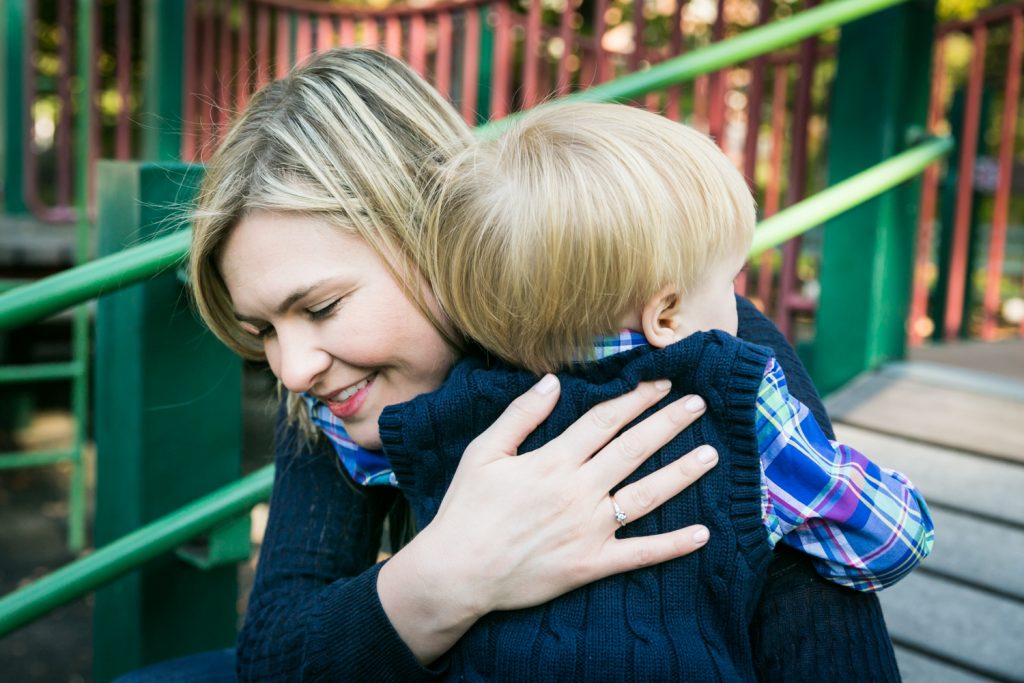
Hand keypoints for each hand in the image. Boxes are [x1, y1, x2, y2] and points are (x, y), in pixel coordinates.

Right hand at [380, 376, 715, 662]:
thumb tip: (552, 382)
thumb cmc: (465, 509)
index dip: (634, 399)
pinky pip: (639, 554)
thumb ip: (521, 416)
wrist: (457, 572)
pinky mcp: (591, 565)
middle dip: (668, 423)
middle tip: (698, 404)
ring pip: (645, 496)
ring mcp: (588, 530)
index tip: (660, 383)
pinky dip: (672, 546)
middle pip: (632, 450)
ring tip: (710, 455)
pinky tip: (702, 534)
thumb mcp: (483, 453)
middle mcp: (577, 491)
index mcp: (552, 461)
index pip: (604, 421)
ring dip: (680, 474)